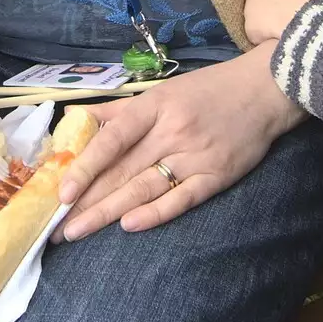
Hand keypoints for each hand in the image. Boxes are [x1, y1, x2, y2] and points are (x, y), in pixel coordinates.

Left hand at [55, 47, 304, 241]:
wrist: (265, 90)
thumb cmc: (209, 89)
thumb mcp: (163, 90)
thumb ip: (121, 109)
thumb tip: (77, 117)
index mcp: (156, 105)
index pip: (113, 138)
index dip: (86, 165)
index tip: (62, 191)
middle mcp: (173, 131)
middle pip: (123, 170)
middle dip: (88, 200)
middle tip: (57, 227)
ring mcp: (196, 155)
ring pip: (144, 188)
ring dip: (109, 213)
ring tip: (78, 232)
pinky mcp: (217, 175)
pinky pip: (181, 198)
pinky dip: (155, 213)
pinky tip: (129, 225)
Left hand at [243, 0, 319, 43]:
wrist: (299, 18)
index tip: (286, 5)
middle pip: (259, 3)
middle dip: (269, 11)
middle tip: (283, 19)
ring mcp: (249, 12)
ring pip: (256, 20)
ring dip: (265, 26)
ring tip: (280, 32)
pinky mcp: (249, 30)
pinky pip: (256, 36)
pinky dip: (264, 39)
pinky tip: (275, 42)